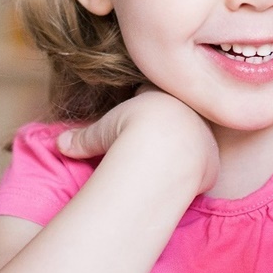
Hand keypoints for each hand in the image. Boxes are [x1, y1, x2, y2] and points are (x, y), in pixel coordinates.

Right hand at [55, 88, 220, 194]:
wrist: (167, 152)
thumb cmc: (130, 135)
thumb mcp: (101, 133)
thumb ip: (82, 138)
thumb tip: (60, 146)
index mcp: (161, 97)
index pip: (152, 92)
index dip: (143, 100)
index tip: (135, 113)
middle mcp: (188, 112)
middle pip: (180, 113)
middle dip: (170, 122)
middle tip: (155, 137)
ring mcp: (204, 135)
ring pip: (196, 138)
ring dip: (185, 147)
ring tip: (169, 162)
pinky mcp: (212, 160)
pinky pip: (204, 165)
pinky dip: (193, 172)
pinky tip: (180, 180)